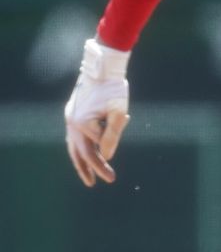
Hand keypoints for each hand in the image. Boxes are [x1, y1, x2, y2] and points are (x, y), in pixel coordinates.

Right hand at [64, 38, 130, 186]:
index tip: (111, 176)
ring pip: (73, 146)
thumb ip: (113, 135)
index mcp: (83, 123)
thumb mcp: (119, 113)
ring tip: (86, 177)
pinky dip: (78, 147)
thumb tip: (106, 156)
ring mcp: (70, 118)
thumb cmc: (114, 89)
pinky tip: (84, 154)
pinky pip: (74, 136)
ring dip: (80, 161)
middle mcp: (72, 122)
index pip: (97, 148)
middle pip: (81, 152)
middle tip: (96, 184)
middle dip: (90, 169)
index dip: (105, 162)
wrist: (104, 67)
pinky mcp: (73, 113)